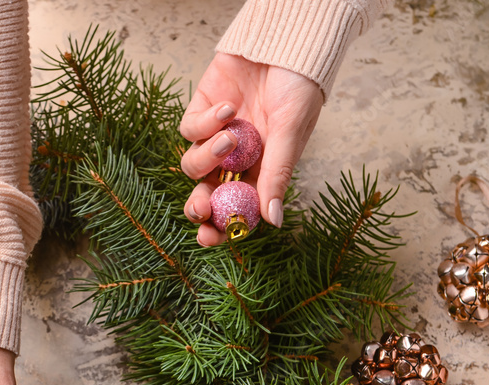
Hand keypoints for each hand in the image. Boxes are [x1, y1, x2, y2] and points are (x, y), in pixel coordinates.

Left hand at [179, 53, 323, 244]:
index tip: (210, 237)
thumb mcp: (291, 134)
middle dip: (198, 207)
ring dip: (206, 157)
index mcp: (260, 171)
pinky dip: (205, 123)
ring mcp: (214, 136)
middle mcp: (234, 159)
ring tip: (231, 135)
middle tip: (199, 208)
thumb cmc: (299, 87)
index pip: (234, 209)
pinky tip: (228, 107)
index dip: (219, 227)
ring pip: (192, 164)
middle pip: (205, 195)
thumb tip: (272, 221)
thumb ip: (277, 176)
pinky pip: (189, 130)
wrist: (287, 42)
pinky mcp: (200, 111)